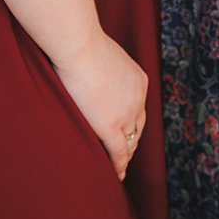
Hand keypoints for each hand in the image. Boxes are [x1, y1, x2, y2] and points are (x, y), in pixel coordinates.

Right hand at [51, 30, 147, 180]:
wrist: (80, 46)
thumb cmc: (82, 44)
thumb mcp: (104, 55)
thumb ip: (104, 69)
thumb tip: (90, 70)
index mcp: (139, 81)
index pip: (139, 109)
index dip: (133, 123)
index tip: (127, 132)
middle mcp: (139, 99)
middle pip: (138, 127)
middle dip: (131, 141)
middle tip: (124, 154)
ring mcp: (127, 114)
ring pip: (130, 142)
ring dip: (125, 156)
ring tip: (119, 167)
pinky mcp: (112, 126)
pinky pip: (118, 152)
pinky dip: (119, 165)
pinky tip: (116, 174)